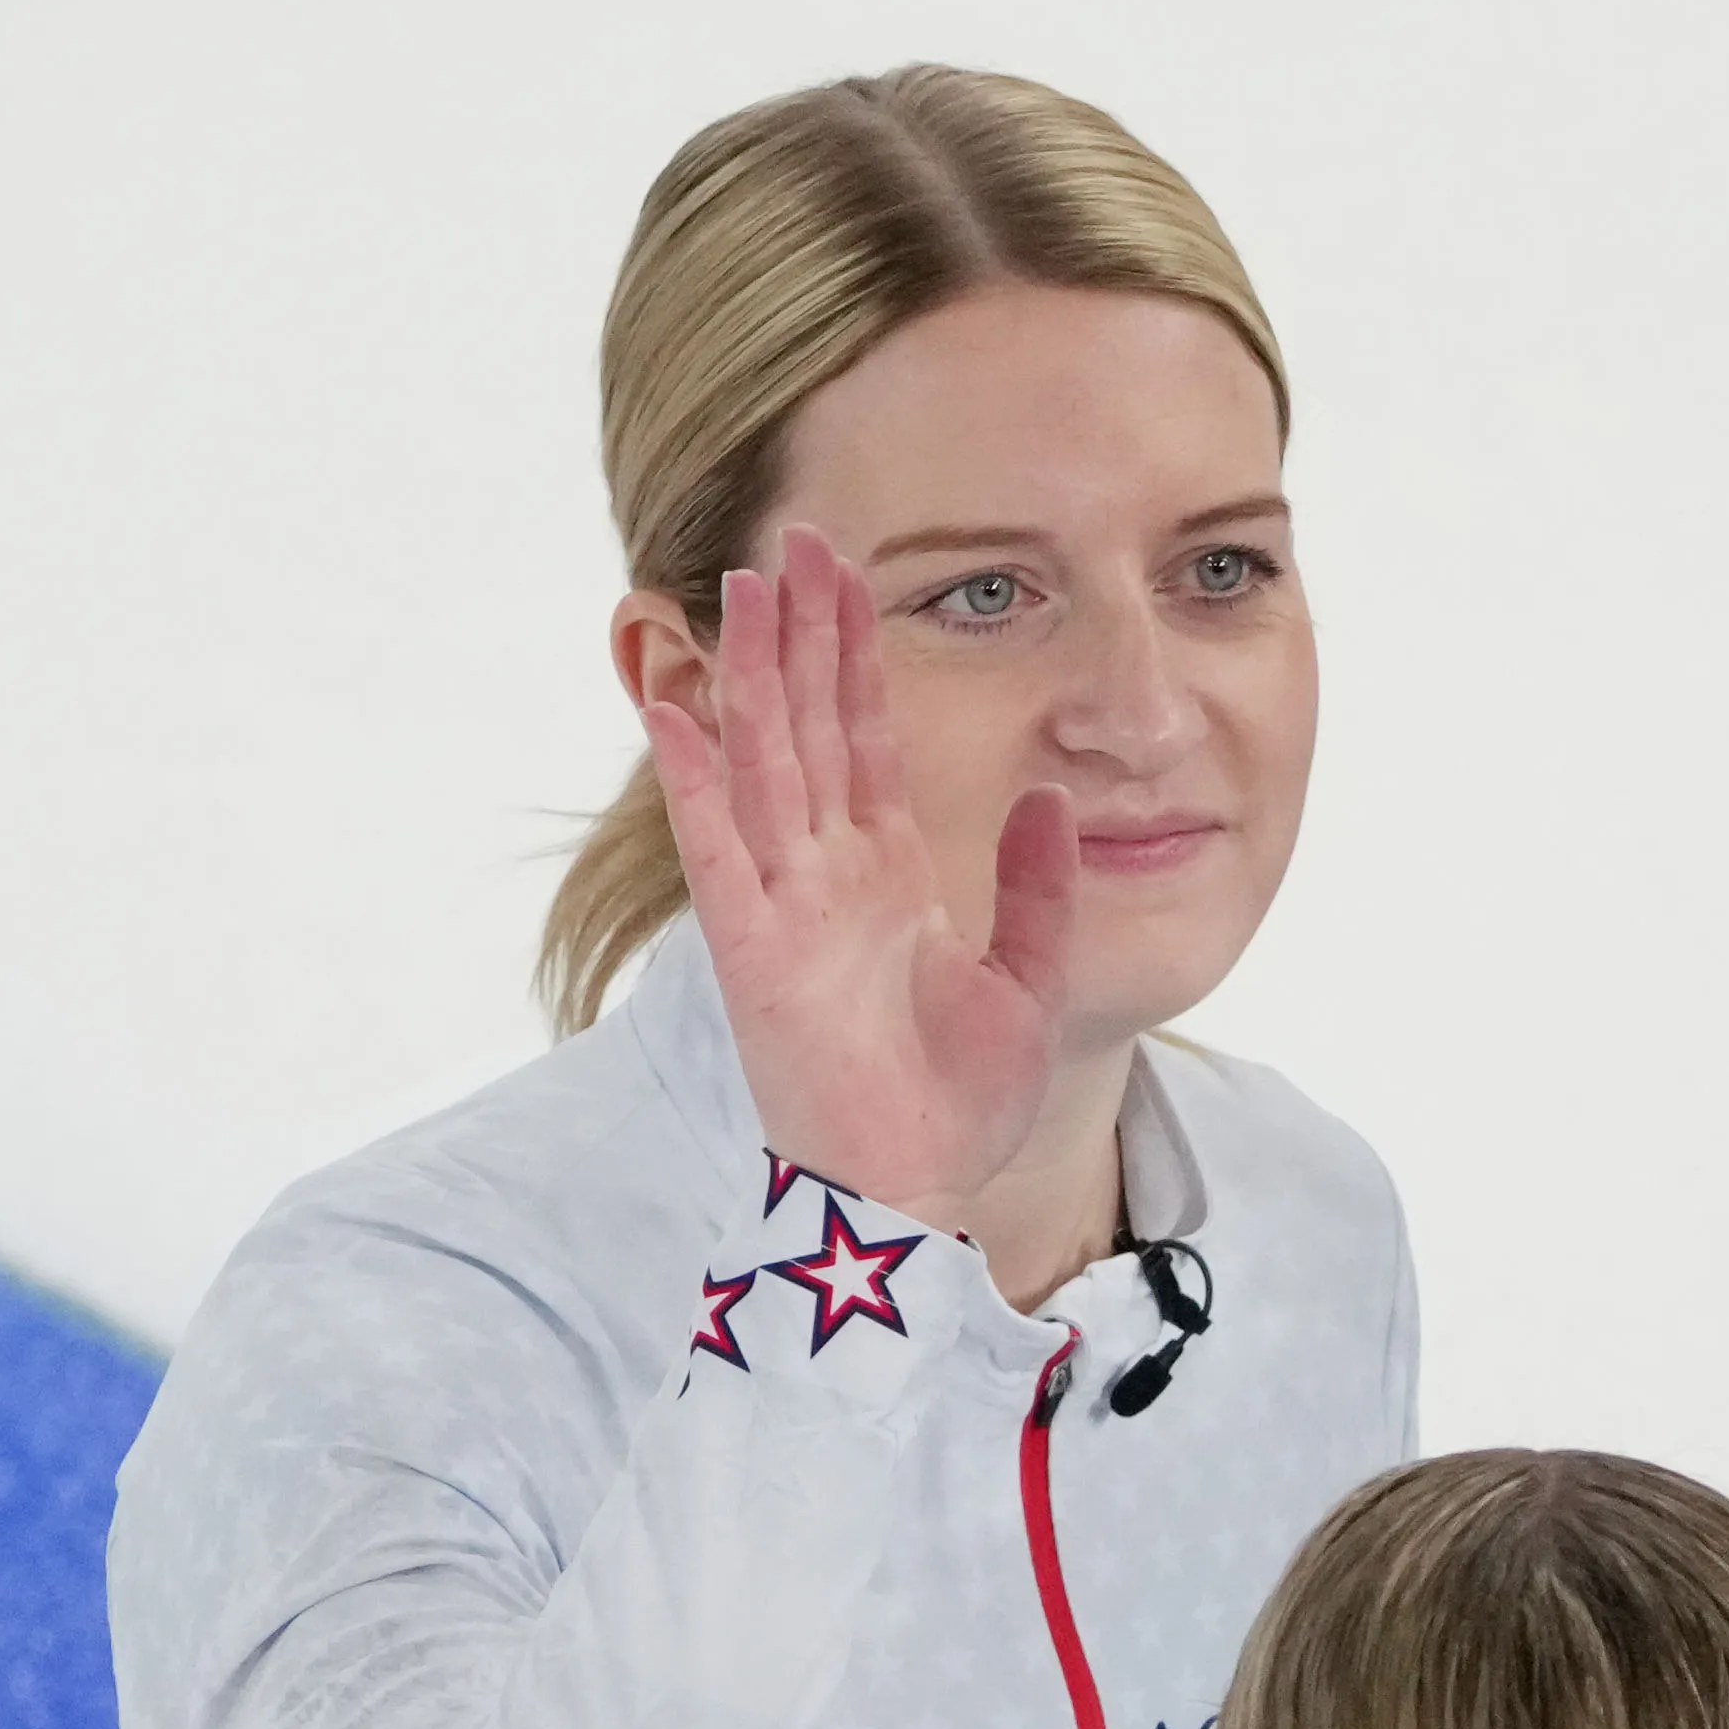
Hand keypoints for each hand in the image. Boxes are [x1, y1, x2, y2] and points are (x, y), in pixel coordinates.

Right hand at [632, 528, 1078, 1242]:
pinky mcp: (752, 951)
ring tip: (742, 588)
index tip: (852, 571)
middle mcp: (827, 874)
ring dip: (752, 677)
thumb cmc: (958, 1100)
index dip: (858, 655)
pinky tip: (678, 708)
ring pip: (762, 764)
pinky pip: (717, 849)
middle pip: (809, 726)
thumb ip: (1037, 885)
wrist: (917, 1189)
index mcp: (887, 873)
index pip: (867, 737)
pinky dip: (696, 779)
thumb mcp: (1027, 976)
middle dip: (803, 634)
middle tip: (795, 539)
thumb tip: (1050, 792)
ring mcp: (784, 905)